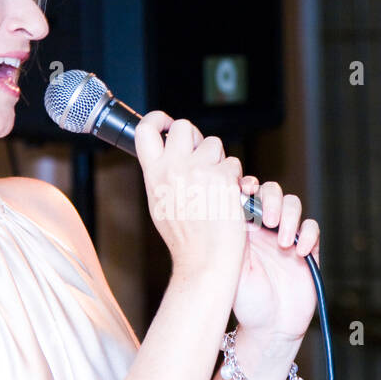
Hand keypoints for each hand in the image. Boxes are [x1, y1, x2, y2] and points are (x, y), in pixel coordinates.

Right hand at [134, 111, 245, 282]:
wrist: (204, 260)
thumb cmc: (184, 239)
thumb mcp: (160, 204)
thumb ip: (162, 176)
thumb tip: (168, 153)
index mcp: (154, 174)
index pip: (145, 130)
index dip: (156, 119)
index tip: (166, 122)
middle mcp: (173, 167)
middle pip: (184, 126)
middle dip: (196, 138)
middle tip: (201, 158)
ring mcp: (199, 170)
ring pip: (214, 143)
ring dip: (219, 160)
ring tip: (216, 186)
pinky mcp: (223, 178)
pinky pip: (234, 164)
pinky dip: (235, 179)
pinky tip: (228, 198)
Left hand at [230, 176, 319, 341]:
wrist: (270, 329)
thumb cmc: (245, 302)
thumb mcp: (232, 267)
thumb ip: (233, 236)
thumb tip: (229, 203)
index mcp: (241, 229)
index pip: (246, 194)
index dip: (247, 185)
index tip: (246, 190)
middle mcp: (264, 229)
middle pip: (271, 192)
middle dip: (272, 199)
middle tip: (269, 220)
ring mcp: (287, 237)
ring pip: (293, 205)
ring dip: (290, 216)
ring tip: (284, 242)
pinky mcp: (309, 249)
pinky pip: (312, 228)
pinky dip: (309, 234)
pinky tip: (299, 252)